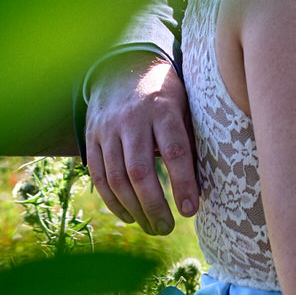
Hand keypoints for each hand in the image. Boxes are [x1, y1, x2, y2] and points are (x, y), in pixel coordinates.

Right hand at [85, 54, 198, 234]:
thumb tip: (204, 183)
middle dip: (154, 205)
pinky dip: (113, 201)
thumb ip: (190, 139)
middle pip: (140, 170)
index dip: (183, 183)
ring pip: (117, 177)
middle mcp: (132, 118)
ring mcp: (108, 128)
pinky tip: (130, 216)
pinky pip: (99, 176)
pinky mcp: (92, 137)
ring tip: (152, 227)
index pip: (174, 150)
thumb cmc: (164, 93)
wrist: (123, 66)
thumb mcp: (184, 104)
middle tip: (167, 228)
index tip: (191, 210)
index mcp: (162, 107)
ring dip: (134, 209)